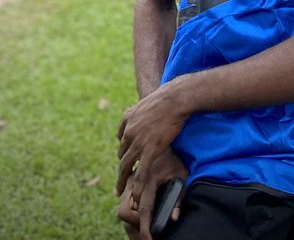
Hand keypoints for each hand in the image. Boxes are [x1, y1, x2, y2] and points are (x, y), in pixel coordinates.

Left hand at [116, 79, 188, 199]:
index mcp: (128, 119)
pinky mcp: (150, 149)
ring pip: (125, 166)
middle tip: (119, 182)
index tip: (124, 160)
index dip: (123, 151)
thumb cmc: (166, 98)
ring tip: (119, 192)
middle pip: (121, 154)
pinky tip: (135, 196)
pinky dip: (137, 186)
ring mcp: (138, 141)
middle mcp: (129, 131)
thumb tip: (145, 110)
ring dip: (122, 180)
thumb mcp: (147, 101)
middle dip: (121, 169)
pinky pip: (141, 172)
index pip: (121, 138)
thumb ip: (142, 110)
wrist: (174, 98)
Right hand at [117, 148, 186, 239]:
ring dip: (129, 206)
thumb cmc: (177, 154)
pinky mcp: (124, 167)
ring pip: (121, 197)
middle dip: (133, 222)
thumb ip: (178, 197)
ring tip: (141, 211)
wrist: (164, 125)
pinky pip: (121, 182)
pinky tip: (135, 192)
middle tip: (143, 224)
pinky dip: (126, 190)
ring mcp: (127, 173)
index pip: (144, 209)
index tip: (147, 239)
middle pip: (124, 210)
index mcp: (150, 178)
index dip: (145, 228)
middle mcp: (134, 175)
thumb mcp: (182, 174)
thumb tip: (173, 218)